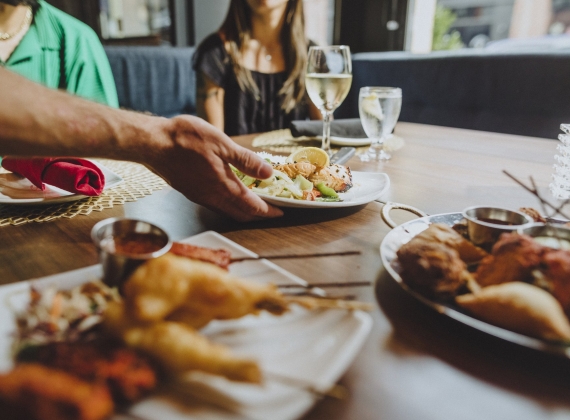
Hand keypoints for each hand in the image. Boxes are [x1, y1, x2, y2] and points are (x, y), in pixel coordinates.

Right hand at [148, 115, 282, 221]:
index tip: (281, 213)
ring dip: (242, 210)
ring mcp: (199, 196)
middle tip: (271, 210)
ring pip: (226, 210)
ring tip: (253, 202)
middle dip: (258, 214)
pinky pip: (214, 204)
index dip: (268, 211)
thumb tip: (268, 174)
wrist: (153, 143)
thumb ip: (246, 161)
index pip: (252, 206)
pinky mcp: (189, 192)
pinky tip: (228, 193)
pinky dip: (227, 203)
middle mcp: (212, 196)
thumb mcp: (222, 144)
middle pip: (240, 213)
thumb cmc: (186, 139)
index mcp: (223, 186)